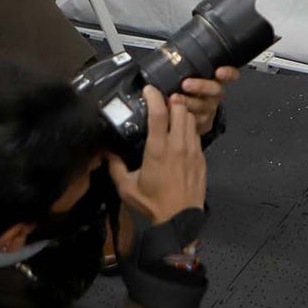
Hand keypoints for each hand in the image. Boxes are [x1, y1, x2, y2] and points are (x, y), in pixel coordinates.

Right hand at [107, 86, 206, 226]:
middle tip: (161, 102)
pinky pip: (197, 133)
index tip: (149, 89)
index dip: (154, 96)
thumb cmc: (151, 203)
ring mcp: (193, 150)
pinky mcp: (202, 157)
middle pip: (180, 109)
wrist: (179, 219)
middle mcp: (178, 145)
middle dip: (171, 101)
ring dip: (182, 112)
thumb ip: (115, 166)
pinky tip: (180, 133)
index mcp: (158, 149)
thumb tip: (106, 152)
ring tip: (172, 114)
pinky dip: (189, 127)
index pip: (159, 113)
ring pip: (191, 119)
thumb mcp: (126, 187)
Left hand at [174, 65, 239, 134]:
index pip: (229, 75)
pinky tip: (172, 112)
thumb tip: (171, 55)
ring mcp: (209, 109)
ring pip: (202, 106)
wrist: (189, 114)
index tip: (219, 72)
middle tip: (186, 84)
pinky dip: (182, 116)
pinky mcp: (202, 123)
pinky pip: (194, 120)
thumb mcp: (192, 75)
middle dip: (201, 86)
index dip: (228, 73)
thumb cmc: (188, 90)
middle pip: (215, 89)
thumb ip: (188, 67)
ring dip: (187, 102)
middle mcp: (214, 94)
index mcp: (215, 80)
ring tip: (173, 98)